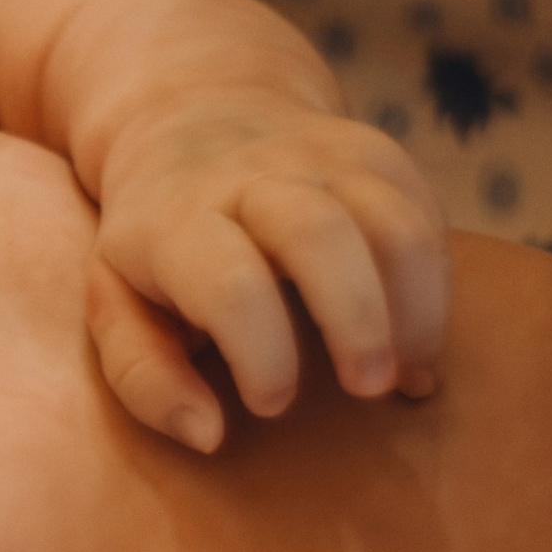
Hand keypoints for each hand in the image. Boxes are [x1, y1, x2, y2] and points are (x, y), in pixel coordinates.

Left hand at [85, 85, 447, 449]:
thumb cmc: (153, 242)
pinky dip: (435, 288)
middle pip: (321, 236)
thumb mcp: (116, 303)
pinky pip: (426, 218)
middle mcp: (253, 178)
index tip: (272, 404)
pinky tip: (415, 341)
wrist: (191, 115)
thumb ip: (145, 376)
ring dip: (415, 310)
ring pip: (393, 223)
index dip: (261, 352)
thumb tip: (209, 436)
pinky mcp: (376, 155)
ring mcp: (322, 159)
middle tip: (366, 388)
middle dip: (356, 323)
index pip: (230, 284)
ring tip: (405, 374)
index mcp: (176, 221)